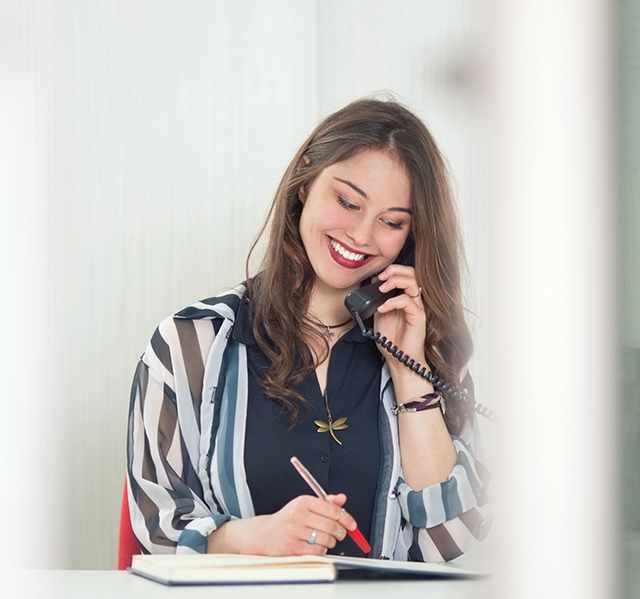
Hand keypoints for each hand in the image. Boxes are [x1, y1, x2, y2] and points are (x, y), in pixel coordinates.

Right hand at [208, 493, 356, 556]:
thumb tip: (342, 499)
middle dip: (341, 532)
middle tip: (341, 533)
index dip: (346, 517)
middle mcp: (299, 514)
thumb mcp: (305, 505)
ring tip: (327, 539)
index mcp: (303, 501)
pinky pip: (318, 550)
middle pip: (331, 525)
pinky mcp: (293, 546)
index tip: (352, 524)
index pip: (332, 509)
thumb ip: (325, 502)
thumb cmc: (287, 519)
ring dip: (332, 542)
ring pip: (326, 539)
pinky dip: (322, 550)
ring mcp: (295, 531)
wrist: (265, 533)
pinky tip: (317, 545)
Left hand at [374, 264, 427, 368]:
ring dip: (394, 281)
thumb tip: (373, 283)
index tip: (377, 275)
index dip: (391, 270)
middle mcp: (412, 300)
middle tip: (381, 277)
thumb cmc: (392, 340)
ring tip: (381, 288)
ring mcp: (417, 307)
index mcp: (404, 297)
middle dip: (394, 270)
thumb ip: (377, 300)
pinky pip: (408, 301)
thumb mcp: (378, 315)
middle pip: (411, 272)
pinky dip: (393, 301)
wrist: (399, 360)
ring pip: (412, 282)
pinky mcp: (418, 317)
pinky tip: (382, 308)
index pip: (404, 274)